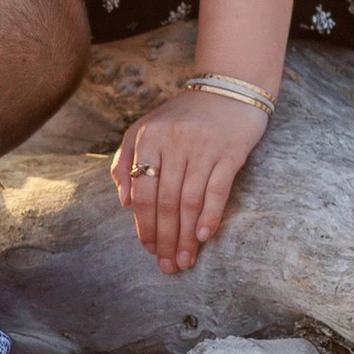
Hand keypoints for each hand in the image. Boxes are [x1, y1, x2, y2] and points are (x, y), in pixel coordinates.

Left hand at [113, 89, 266, 273]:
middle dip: (165, 238)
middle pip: (165, 202)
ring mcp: (203, 147)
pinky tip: (204, 237)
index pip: (143, 191)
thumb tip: (123, 202)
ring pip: (190, 201)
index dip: (144, 225)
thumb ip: (126, 160)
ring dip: (186, 236)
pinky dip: (210, 216)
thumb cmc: (183, 115)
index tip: (148, 249)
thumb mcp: (146, 128)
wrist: (230, 87)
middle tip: (167, 266)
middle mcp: (173, 143)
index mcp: (149, 138)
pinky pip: (217, 190)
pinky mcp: (230, 152)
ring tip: (184, 260)